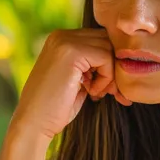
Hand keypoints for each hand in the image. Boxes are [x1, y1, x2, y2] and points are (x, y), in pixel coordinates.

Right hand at [10, 29, 130, 141]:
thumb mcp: (77, 80)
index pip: (100, 39)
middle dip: (113, 67)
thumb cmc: (56, 108)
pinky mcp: (71, 52)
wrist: (34, 124)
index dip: (109, 63)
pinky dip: (106, 78)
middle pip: (107, 40)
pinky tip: (91, 92)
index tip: (108, 88)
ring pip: (109, 48)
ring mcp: (64, 41)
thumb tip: (124, 60)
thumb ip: (92, 65)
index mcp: (60, 40)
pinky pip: (106, 58)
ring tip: (96, 93)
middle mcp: (61, 35)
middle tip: (108, 92)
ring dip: (110, 75)